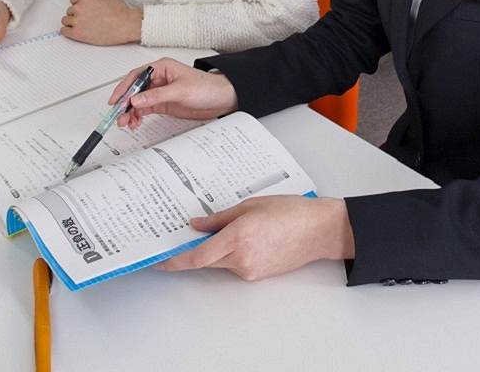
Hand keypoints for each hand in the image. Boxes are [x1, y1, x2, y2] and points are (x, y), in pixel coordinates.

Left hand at [60, 0, 141, 44]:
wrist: (127, 25)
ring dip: (72, 23)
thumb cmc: (121, 12)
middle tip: (86, 19)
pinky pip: (64, 31)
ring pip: (65, 20)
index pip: (73, 0)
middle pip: (69, 11)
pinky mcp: (78, 33)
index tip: (83, 10)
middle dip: (77, 14)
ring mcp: (77, 21)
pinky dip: (67, 31)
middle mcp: (79, 8)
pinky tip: (74, 32)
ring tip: (81, 26)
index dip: (79, 5)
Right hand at [110, 57, 237, 126]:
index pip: (136, 76)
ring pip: (138, 101)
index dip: (124, 88)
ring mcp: (161, 92)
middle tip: (119, 115)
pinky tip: (135, 122)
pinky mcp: (164, 103)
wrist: (223, 99)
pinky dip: (138, 116)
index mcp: (162, 68)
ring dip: (130, 112)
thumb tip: (136, 99)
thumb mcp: (180, 91)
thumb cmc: (207, 87)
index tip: (116, 100)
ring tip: (126, 122)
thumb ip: (157, 96)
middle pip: (135, 90)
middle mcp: (159, 79)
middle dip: (125, 103)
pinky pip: (145, 109)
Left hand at [153, 196, 354, 280]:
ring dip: (217, 249)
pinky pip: (236, 265)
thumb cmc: (290, 212)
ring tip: (232, 226)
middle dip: (194, 250)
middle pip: (206, 260)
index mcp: (238, 237)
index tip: (160, 259)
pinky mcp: (258, 275)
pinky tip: (246, 236)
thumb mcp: (251, 205)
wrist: (319, 230)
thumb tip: (197, 225)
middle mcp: (242, 258)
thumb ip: (220, 218)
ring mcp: (250, 270)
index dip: (175, 260)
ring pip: (221, 262)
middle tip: (185, 236)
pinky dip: (233, 253)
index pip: (197, 256)